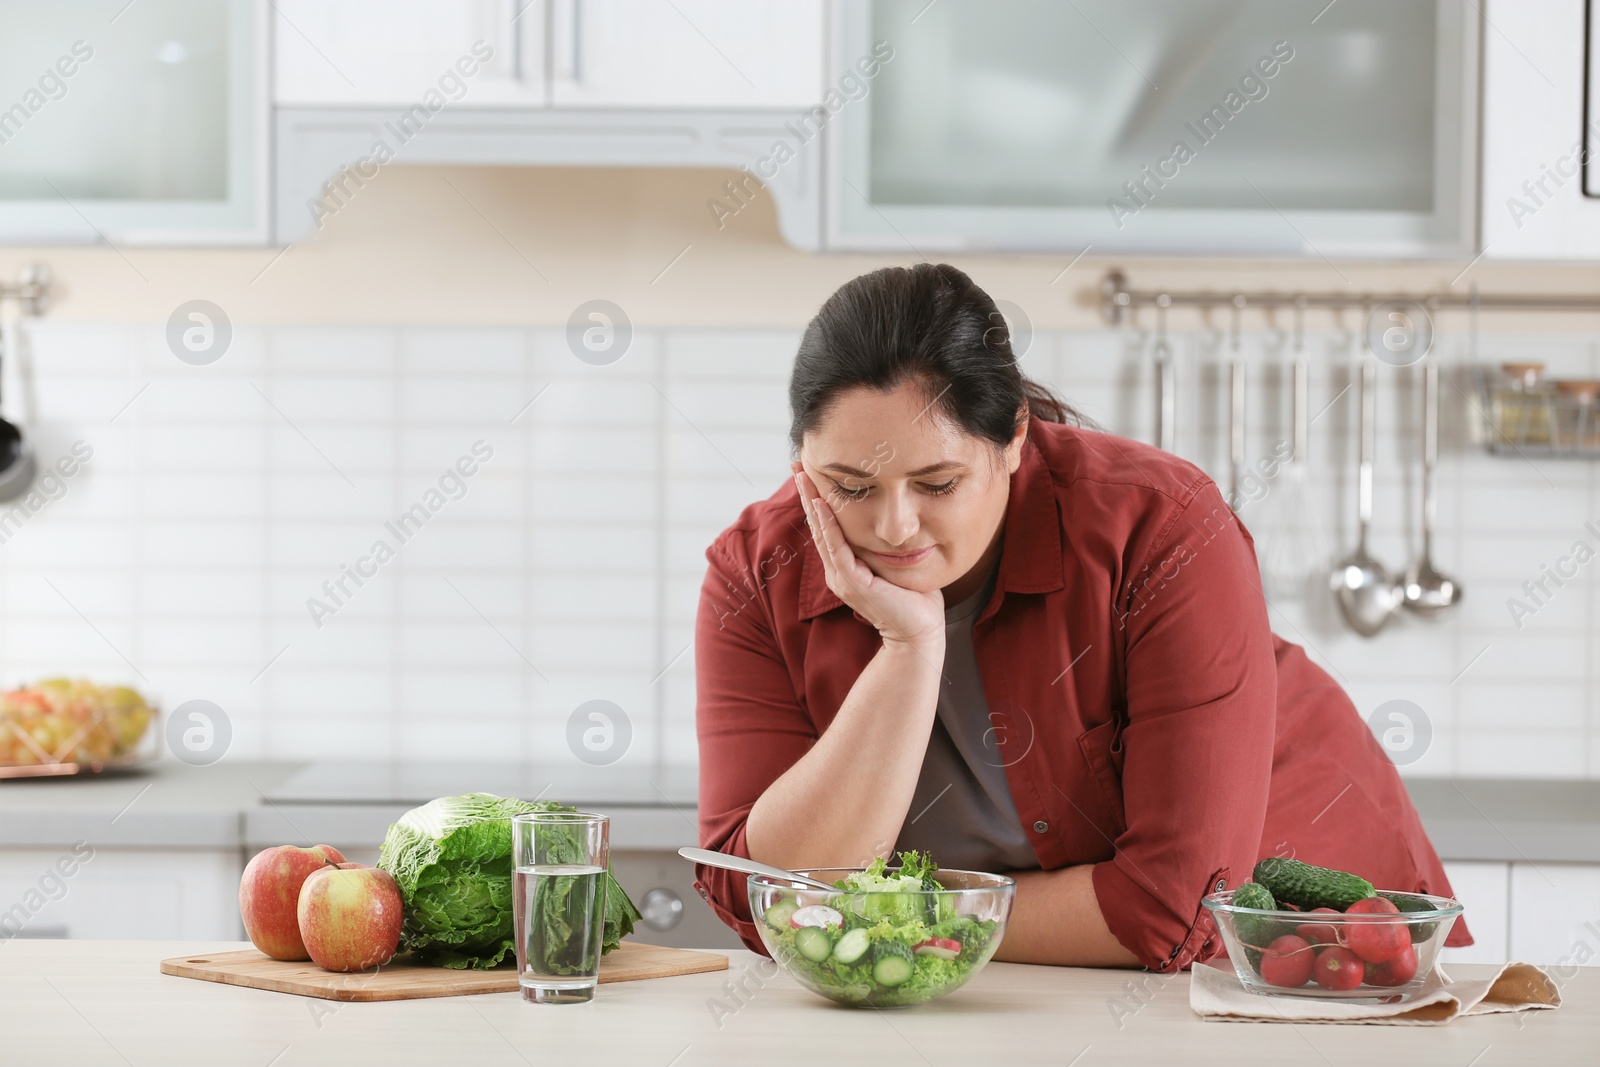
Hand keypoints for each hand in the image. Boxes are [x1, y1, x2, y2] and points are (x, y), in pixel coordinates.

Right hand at [793, 465, 945, 650]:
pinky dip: (828, 526)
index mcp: (845, 568)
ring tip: (804, 478)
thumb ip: (882, 546)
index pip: (827, 528)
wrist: (919, 632)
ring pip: (822, 534)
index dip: (817, 500)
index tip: (810, 473)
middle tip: (798, 465)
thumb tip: (889, 520)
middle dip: (807, 494)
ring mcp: (843, 579)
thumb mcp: (893, 564)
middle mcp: (838, 572)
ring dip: (812, 503)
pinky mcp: (853, 584)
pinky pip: (837, 549)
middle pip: (818, 526)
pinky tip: (821, 505)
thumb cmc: (913, 599)